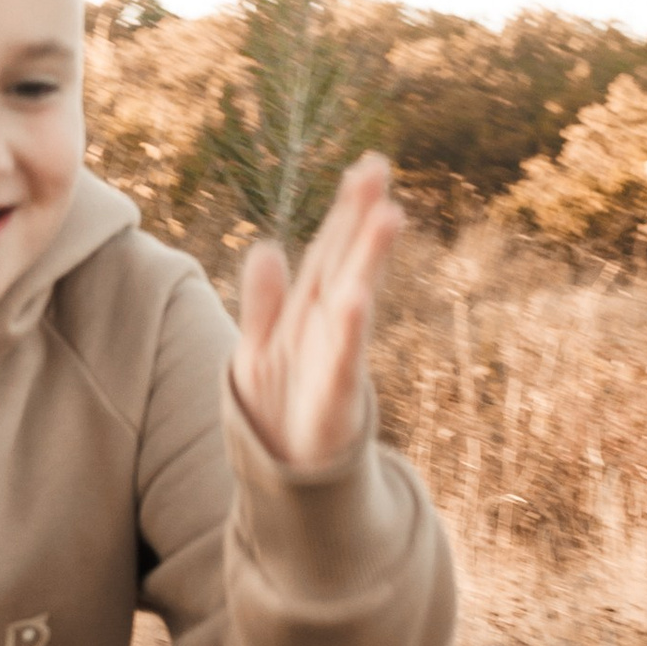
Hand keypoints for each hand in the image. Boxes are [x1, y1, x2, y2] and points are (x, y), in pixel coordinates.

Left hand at [231, 154, 404, 468]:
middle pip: (343, 265)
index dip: (345, 212)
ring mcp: (334, 360)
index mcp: (310, 313)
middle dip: (360, 219)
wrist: (292, 479)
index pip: (327, 252)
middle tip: (379, 169)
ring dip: (366, 260)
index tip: (367, 166)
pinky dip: (349, 330)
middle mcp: (328, 329)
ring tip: (387, 215)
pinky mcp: (335, 398)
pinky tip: (357, 297)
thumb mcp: (259, 348)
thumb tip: (266, 248)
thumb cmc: (284, 409)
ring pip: (351, 299)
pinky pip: (342, 359)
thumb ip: (263, 302)